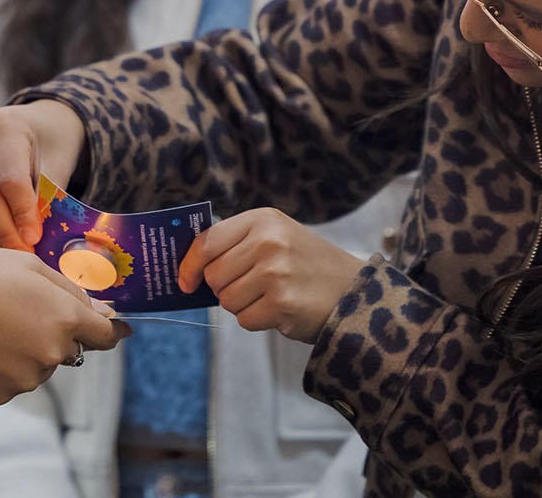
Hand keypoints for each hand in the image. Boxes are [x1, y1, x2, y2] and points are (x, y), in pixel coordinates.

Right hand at [0, 100, 85, 248]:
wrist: (36, 120)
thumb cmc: (52, 139)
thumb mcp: (59, 160)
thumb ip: (48, 194)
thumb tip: (38, 237)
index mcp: (6, 126)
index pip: (10, 179)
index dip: (22, 213)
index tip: (34, 240)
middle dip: (5, 229)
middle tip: (24, 254)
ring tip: (15, 252)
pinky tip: (3, 238)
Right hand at [0, 246, 125, 404]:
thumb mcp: (27, 264)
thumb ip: (70, 291)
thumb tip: (103, 314)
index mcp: (64, 318)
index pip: (106, 335)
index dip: (113, 330)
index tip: (117, 327)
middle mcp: (51, 354)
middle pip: (69, 348)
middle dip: (55, 331)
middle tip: (18, 307)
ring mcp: (26, 378)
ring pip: (40, 364)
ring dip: (28, 348)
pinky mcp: (0, 394)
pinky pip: (14, 379)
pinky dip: (3, 364)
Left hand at [178, 208, 365, 342]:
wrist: (356, 292)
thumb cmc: (307, 266)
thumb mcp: (276, 237)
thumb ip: (236, 244)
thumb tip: (190, 267)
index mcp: (262, 220)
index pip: (207, 242)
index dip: (190, 264)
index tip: (185, 281)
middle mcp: (267, 241)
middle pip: (214, 276)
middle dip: (226, 288)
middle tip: (253, 287)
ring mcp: (275, 272)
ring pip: (227, 300)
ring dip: (243, 306)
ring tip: (271, 296)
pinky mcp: (282, 303)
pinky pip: (245, 320)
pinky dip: (258, 320)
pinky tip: (281, 310)